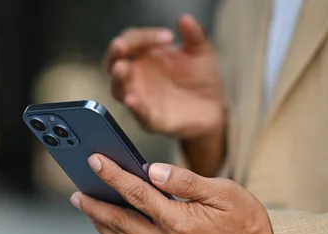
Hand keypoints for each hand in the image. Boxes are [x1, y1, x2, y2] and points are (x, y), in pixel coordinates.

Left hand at [70, 154, 277, 233]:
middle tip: (78, 195)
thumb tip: (152, 171)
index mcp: (180, 223)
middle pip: (121, 223)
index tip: (94, 162)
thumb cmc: (248, 222)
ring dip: (105, 229)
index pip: (136, 193)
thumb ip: (184, 180)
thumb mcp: (223, 191)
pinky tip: (123, 232)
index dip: (112, 175)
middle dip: (95, 207)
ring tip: (92, 213)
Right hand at [103, 14, 223, 139]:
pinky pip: (139, 115)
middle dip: (114, 54)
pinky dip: (135, 108)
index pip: (131, 41)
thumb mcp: (200, 51)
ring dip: (117, 79)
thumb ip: (194, 35)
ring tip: (121, 68)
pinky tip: (132, 99)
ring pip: (118, 90)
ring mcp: (141, 99)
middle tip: (120, 45)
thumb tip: (185, 19)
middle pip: (113, 64)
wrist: (214, 107)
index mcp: (143, 57)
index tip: (169, 37)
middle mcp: (137, 77)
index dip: (144, 37)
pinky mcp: (152, 120)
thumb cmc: (200, 77)